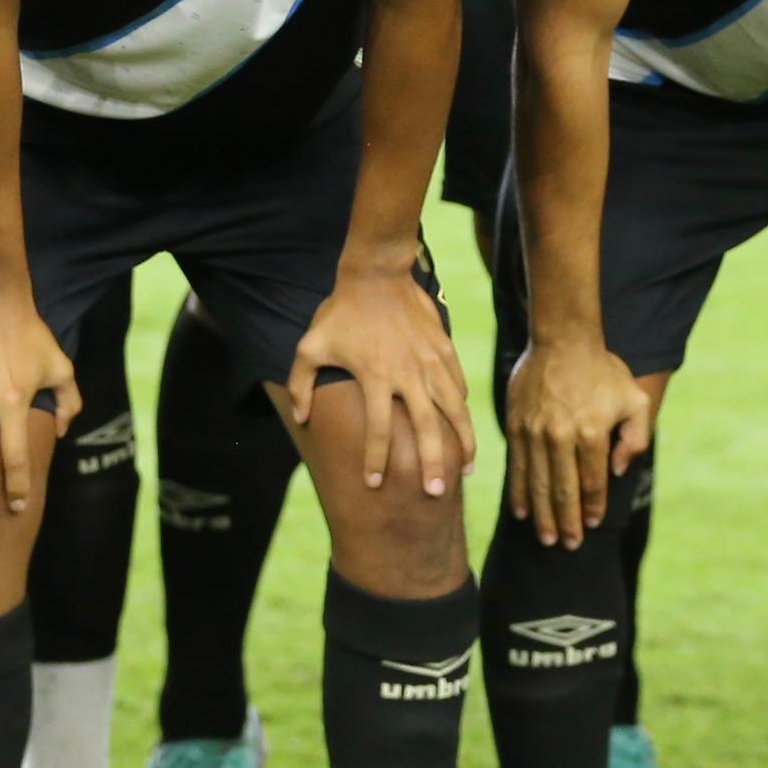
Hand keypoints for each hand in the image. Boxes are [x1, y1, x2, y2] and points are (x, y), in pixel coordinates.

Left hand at [288, 257, 473, 497]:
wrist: (377, 273)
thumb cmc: (340, 312)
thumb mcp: (310, 346)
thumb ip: (300, 384)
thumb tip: (301, 418)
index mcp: (374, 377)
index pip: (377, 431)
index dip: (375, 461)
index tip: (374, 484)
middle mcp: (407, 374)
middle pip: (426, 429)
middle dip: (431, 465)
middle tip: (434, 494)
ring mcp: (430, 362)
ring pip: (453, 410)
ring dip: (462, 442)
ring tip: (467, 470)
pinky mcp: (445, 349)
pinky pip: (458, 386)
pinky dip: (463, 410)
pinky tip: (465, 429)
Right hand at [503, 335, 652, 546]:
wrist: (562, 340)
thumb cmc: (603, 371)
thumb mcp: (634, 400)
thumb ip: (636, 439)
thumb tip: (619, 471)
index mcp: (591, 433)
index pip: (592, 482)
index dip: (592, 508)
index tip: (592, 525)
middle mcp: (560, 436)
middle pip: (563, 491)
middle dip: (566, 523)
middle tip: (568, 546)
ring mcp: (535, 433)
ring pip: (539, 484)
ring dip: (542, 515)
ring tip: (546, 538)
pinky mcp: (516, 427)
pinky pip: (518, 467)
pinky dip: (520, 492)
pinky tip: (522, 512)